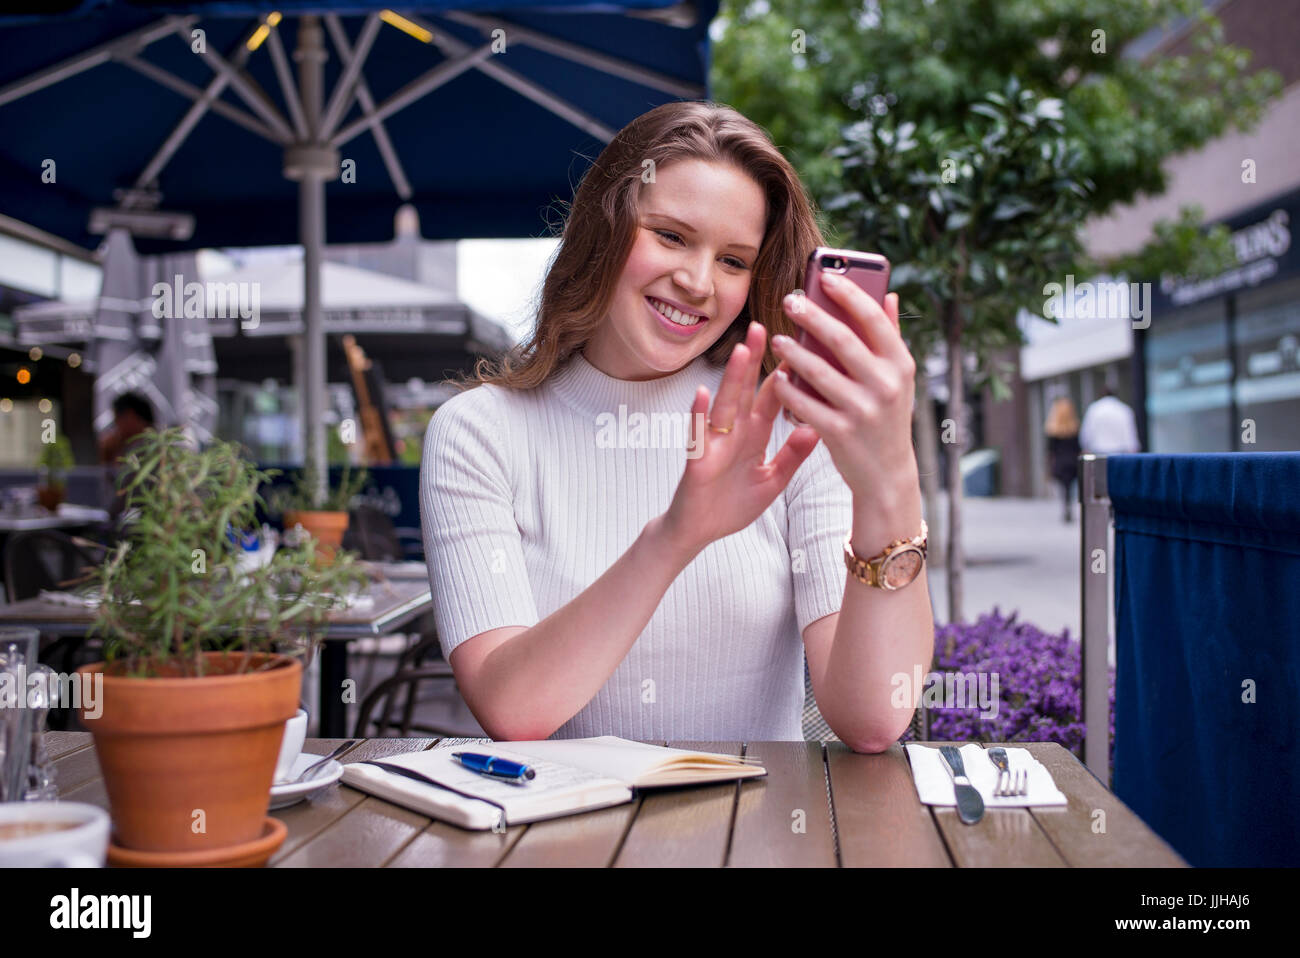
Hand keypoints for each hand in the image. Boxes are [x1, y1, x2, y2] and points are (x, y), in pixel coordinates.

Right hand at [661, 321, 820, 553]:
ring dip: (732, 378)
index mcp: (754, 436)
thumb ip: (792, 456)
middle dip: (755, 360)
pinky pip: (697, 433)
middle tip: (763, 327)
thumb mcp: (773, 481)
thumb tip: (816, 428)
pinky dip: (698, 414)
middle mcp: (735, 433)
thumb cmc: (731, 506)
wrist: (698, 532)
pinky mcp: (697, 459)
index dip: (785, 374)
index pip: (772, 399)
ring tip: (742, 352)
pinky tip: (701, 393)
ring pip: (724, 405)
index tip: (801, 346)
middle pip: (746, 390)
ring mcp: (714, 443)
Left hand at [770, 278, 918, 497]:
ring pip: (818, 371)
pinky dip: (789, 388)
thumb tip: (889, 295)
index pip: (874, 319)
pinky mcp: (839, 432)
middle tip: (791, 301)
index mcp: (900, 365)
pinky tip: (778, 377)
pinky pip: (804, 403)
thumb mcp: (898, 379)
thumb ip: (891, 337)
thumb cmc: (887, 416)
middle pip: (842, 340)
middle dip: (812, 316)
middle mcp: (885, 385)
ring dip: (793, 352)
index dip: (848, 293)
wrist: (886, 474)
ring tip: (778, 340)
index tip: (825, 276)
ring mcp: (862, 410)